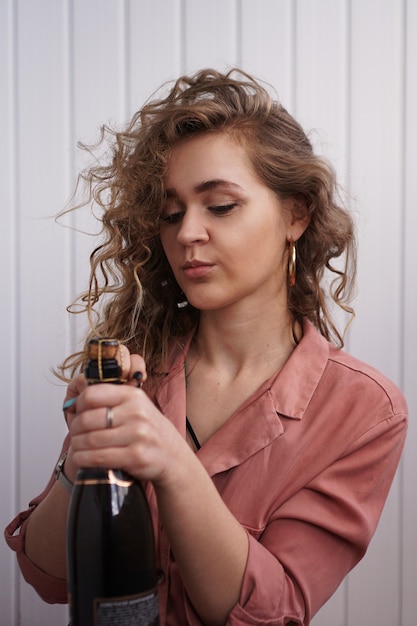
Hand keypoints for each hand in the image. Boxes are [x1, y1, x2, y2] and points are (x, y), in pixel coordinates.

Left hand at [66, 346, 185, 484]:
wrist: (173, 456)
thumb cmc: (149, 431)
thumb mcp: (135, 407)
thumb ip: (110, 401)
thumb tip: (73, 403)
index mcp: (133, 395)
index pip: (91, 394)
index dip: (78, 405)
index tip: (77, 414)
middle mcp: (136, 412)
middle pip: (87, 419)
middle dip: (74, 430)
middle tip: (74, 436)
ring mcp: (137, 434)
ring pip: (90, 440)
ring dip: (77, 447)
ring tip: (76, 449)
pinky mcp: (135, 456)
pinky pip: (98, 457)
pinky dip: (84, 459)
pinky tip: (82, 459)